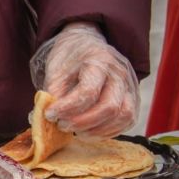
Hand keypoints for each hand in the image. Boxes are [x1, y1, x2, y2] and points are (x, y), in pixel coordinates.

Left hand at [30, 22, 138, 138]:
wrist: (85, 45)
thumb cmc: (69, 61)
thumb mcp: (56, 71)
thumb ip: (52, 94)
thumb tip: (45, 119)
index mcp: (99, 60)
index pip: (88, 91)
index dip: (67, 108)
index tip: (49, 114)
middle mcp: (120, 73)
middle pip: (109, 107)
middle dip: (82, 123)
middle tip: (62, 125)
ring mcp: (130, 86)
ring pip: (123, 116)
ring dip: (97, 131)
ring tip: (75, 132)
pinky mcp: (133, 99)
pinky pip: (127, 120)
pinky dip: (108, 131)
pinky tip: (89, 132)